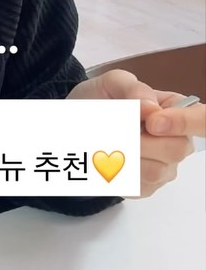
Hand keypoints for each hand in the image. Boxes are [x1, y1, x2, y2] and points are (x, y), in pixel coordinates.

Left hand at [67, 70, 196, 197]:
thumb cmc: (99, 99)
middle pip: (177, 149)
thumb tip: (150, 107)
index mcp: (174, 109)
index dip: (181, 123)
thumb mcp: (111, 82)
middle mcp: (176, 139)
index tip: (150, 123)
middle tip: (116, 132)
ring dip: (124, 157)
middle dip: (141, 141)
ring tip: (105, 142)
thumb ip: (132, 88)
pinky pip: (137, 186)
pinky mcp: (144, 186)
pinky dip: (115, 172)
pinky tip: (105, 158)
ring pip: (155, 171)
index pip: (199, 119)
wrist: (76, 123)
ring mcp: (162, 166)